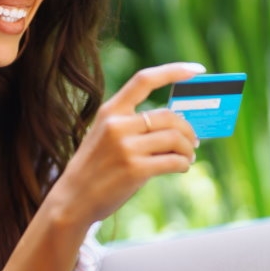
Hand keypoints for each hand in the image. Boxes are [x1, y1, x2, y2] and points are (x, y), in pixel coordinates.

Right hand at [43, 62, 204, 227]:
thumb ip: (132, 125)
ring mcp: (125, 147)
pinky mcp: (135, 170)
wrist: (72, 200)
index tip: (197, 70)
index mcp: (110, 111)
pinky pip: (173, 161)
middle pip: (169, 116)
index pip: (144, 80)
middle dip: (188, 129)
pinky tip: (181, 168)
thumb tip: (175, 125)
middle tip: (194, 140)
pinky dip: (183, 164)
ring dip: (188, 149)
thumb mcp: (105, 136)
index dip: (174, 71)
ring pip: (175, 139)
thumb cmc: (94, 168)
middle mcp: (117, 125)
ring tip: (188, 157)